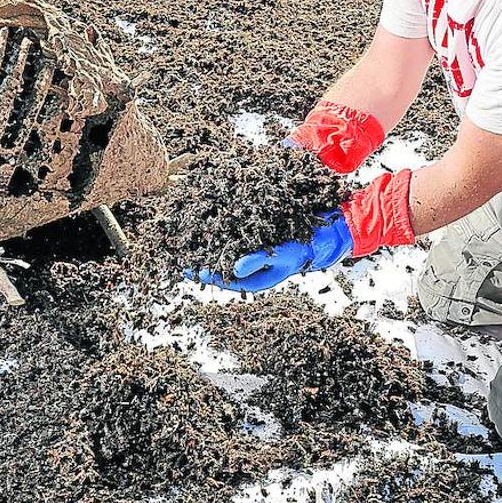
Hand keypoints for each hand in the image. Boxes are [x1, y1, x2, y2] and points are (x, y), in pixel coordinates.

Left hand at [186, 211, 353, 292]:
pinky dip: (217, 232)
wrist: (323, 231)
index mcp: (257, 279)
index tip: (189, 269)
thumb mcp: (282, 254)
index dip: (207, 275)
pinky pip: (230, 236)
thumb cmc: (304, 246)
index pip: (225, 280)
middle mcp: (251, 268)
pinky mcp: (252, 238)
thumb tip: (234, 270)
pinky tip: (205, 221)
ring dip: (206, 246)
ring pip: (223, 252)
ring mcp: (251, 253)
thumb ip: (259, 261)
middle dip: (200, 260)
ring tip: (185, 237)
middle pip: (220, 267)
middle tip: (178, 254)